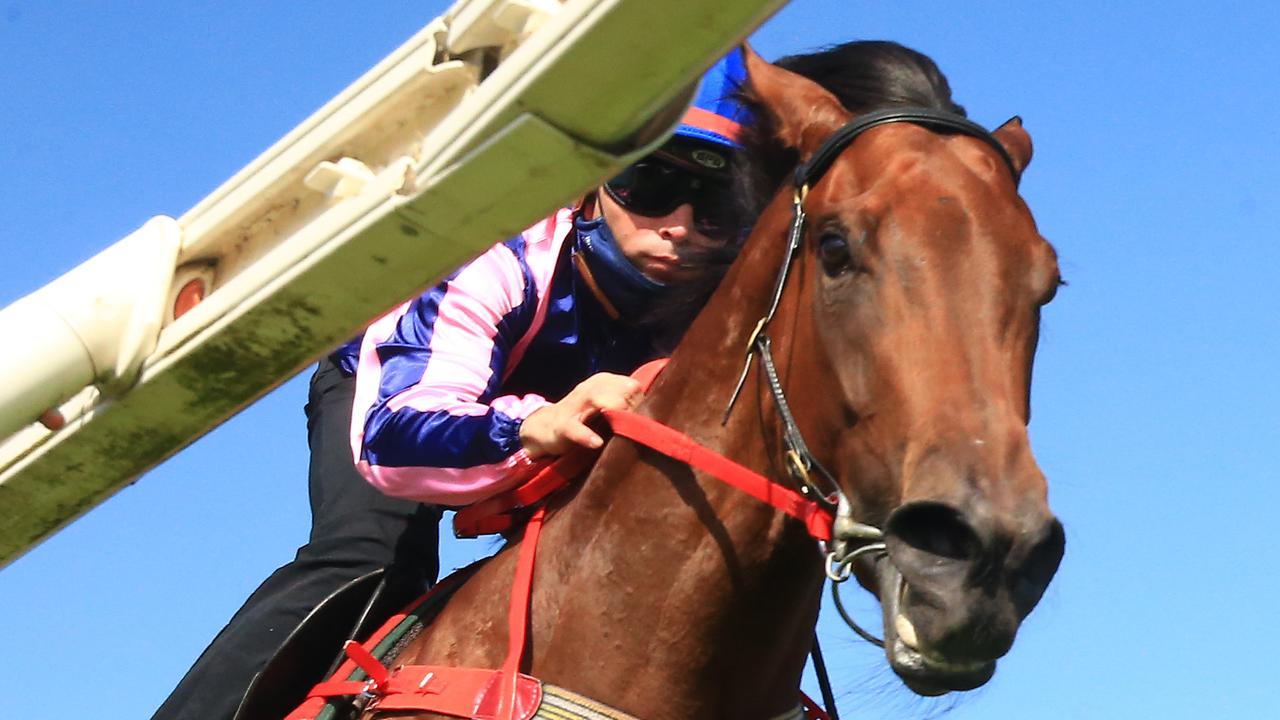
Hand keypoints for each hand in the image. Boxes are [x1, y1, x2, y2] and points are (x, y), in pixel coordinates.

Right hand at [519, 372, 642, 457]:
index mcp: (604, 382)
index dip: (642, 404)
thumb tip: (660, 416)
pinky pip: (575, 428)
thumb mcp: (606, 407)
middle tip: (640, 428)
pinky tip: (596, 443)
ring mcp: (575, 405)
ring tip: (625, 428)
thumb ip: (628, 407)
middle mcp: (590, 388)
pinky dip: (586, 435)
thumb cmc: (583, 420)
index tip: (647, 421)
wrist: (544, 428)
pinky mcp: (562, 425)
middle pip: (622, 390)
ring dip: (616, 412)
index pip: (633, 386)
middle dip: (633, 408)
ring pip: (599, 400)